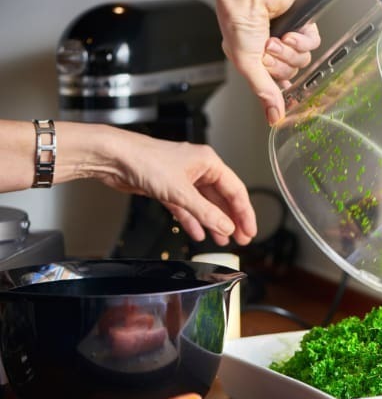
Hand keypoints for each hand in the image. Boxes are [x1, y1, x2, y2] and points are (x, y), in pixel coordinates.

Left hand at [0, 121, 255, 246]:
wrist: (114, 158)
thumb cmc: (145, 161)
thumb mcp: (181, 192)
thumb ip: (206, 212)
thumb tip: (226, 226)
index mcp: (209, 162)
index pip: (235, 190)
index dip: (245, 213)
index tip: (250, 231)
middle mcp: (198, 169)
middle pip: (222, 199)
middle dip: (231, 220)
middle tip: (241, 239)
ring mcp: (183, 179)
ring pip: (205, 205)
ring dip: (214, 223)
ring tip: (223, 240)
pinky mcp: (168, 188)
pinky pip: (187, 208)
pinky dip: (193, 221)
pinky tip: (199, 233)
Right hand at [216, 0, 320, 124]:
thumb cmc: (238, 20)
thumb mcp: (247, 62)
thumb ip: (263, 91)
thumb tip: (273, 117)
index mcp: (254, 59)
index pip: (274, 84)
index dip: (280, 91)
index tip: (285, 101)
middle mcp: (272, 49)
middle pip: (289, 74)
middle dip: (279, 65)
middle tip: (267, 54)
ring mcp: (287, 38)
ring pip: (302, 60)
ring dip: (289, 53)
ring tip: (274, 40)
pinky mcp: (301, 25)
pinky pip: (312, 43)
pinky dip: (302, 40)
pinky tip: (288, 33)